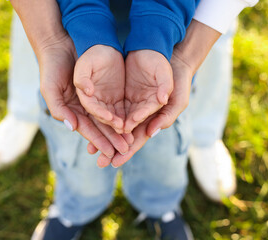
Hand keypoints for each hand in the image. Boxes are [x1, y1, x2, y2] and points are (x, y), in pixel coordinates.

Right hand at [39, 36, 130, 157]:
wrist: (61, 45)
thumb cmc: (52, 67)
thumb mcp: (50, 88)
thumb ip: (59, 108)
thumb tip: (72, 127)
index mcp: (72, 111)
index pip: (88, 129)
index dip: (98, 140)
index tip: (109, 152)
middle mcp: (86, 109)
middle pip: (101, 127)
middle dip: (113, 140)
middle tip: (125, 150)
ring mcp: (98, 100)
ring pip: (112, 118)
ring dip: (121, 131)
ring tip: (131, 141)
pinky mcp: (109, 90)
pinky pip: (118, 104)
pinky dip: (125, 114)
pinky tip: (134, 123)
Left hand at [88, 48, 193, 167]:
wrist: (164, 52)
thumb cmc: (177, 76)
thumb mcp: (176, 94)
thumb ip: (167, 113)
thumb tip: (153, 131)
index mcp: (154, 119)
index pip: (140, 138)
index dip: (128, 150)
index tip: (116, 162)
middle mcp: (141, 115)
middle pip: (125, 136)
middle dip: (113, 149)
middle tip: (99, 163)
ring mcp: (131, 105)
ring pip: (115, 124)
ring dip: (104, 137)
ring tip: (90, 150)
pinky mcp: (122, 94)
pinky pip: (110, 108)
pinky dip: (102, 119)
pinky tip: (91, 126)